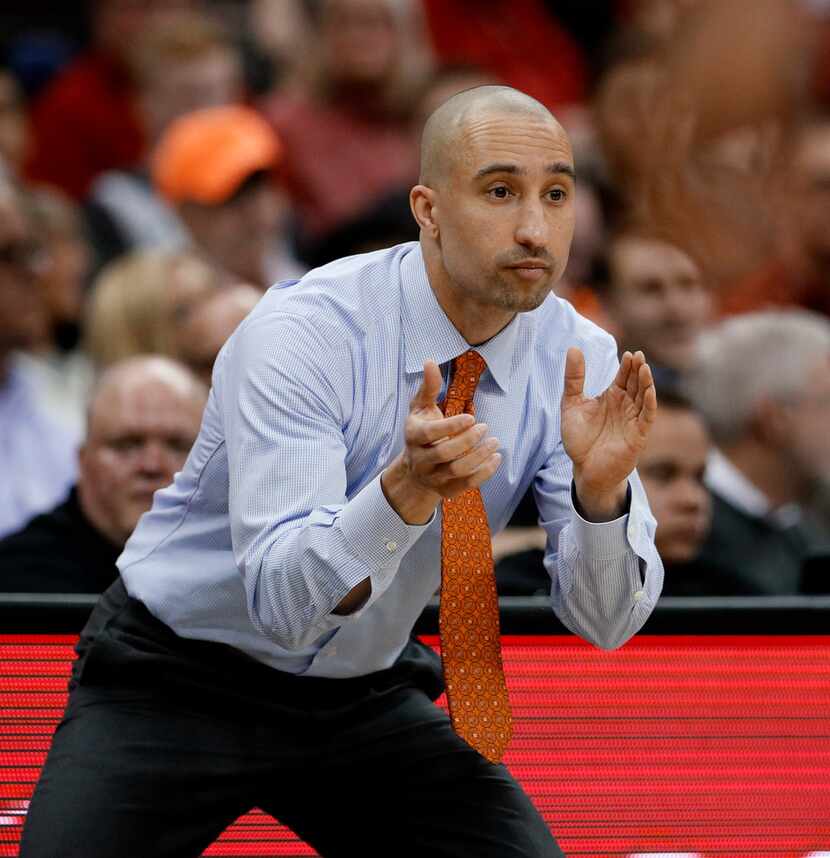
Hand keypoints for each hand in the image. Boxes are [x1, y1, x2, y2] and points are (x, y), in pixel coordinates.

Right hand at [382, 360, 501, 523]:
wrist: (414, 470)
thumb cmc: (421, 431)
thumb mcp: (420, 407)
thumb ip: (428, 386)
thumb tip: (430, 360)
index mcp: (413, 436)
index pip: (430, 434)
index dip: (452, 426)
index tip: (472, 417)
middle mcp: (420, 459)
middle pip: (445, 454)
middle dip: (468, 441)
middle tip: (486, 428)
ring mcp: (433, 477)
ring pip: (457, 471)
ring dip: (479, 457)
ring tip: (495, 442)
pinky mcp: (446, 490)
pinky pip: (467, 485)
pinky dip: (484, 473)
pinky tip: (496, 458)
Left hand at [561, 348, 656, 519]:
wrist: (584, 469)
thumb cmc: (579, 439)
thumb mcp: (571, 404)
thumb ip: (574, 378)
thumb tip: (573, 348)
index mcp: (612, 396)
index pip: (624, 376)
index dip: (628, 365)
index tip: (629, 353)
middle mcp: (626, 405)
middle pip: (636, 383)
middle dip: (638, 370)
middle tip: (637, 355)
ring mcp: (633, 419)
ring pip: (644, 397)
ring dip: (646, 383)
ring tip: (644, 368)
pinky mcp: (638, 435)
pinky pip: (647, 416)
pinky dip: (650, 403)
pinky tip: (649, 391)